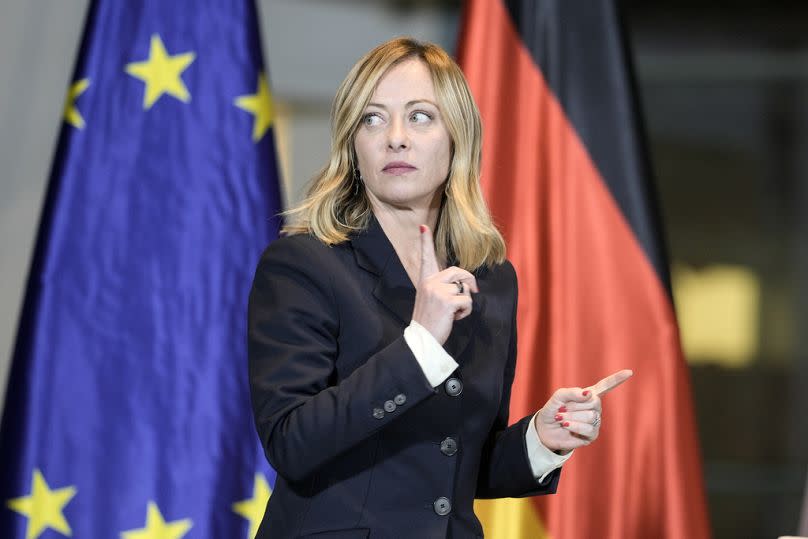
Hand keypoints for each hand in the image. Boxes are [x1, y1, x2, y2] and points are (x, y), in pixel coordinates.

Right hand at [411, 225, 478, 344]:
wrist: (422, 339)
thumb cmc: (429, 320)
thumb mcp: (431, 299)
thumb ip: (442, 288)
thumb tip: (464, 284)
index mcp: (425, 281)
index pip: (425, 258)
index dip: (425, 242)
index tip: (422, 227)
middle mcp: (430, 282)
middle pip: (457, 271)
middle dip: (468, 281)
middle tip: (471, 292)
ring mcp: (438, 291)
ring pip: (464, 288)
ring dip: (465, 302)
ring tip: (454, 312)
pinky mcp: (447, 301)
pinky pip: (467, 301)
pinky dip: (466, 311)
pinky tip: (455, 318)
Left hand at [535, 369, 633, 452]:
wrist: (545, 430)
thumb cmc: (553, 411)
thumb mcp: (558, 397)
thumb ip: (571, 392)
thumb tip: (588, 394)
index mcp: (588, 395)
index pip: (605, 385)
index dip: (617, 379)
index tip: (629, 372)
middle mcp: (595, 407)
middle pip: (594, 401)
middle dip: (574, 405)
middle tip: (563, 409)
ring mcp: (595, 421)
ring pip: (590, 415)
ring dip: (571, 416)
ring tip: (562, 419)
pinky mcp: (592, 434)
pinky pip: (588, 428)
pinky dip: (574, 426)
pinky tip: (566, 425)